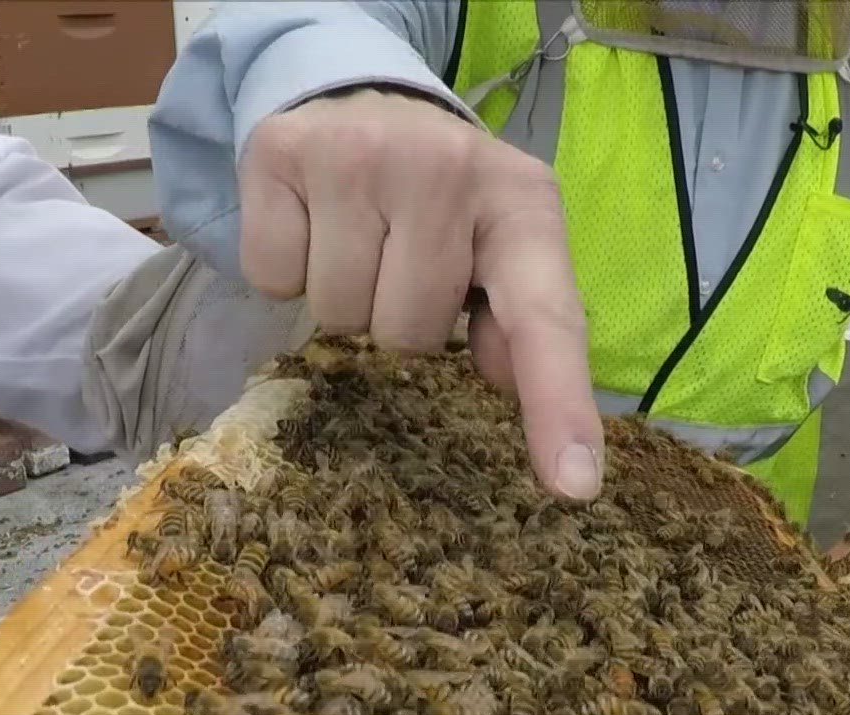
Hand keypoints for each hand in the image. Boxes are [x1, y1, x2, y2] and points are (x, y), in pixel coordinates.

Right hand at [239, 88, 605, 500]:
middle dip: (398, 318)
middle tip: (399, 258)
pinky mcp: (281, 152)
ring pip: (340, 315)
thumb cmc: (442, 197)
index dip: (560, 406)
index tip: (574, 485)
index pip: (548, 320)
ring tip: (355, 237)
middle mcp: (449, 168)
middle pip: (409, 336)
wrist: (360, 94)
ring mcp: (361, 154)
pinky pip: (275, 280)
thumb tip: (512, 379)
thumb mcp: (500, 247)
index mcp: (524, 203)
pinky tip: (309, 221)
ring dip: (343, 295)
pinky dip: (284, 270)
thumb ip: (519, 321)